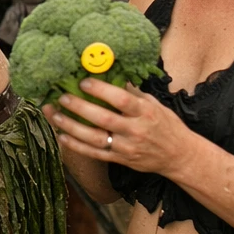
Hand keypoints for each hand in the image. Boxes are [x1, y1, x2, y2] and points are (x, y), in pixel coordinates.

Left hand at [45, 79, 194, 176]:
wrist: (179, 156)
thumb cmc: (166, 125)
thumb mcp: (153, 104)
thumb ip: (132, 92)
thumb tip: (110, 73)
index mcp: (145, 112)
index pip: (121, 100)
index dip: (101, 90)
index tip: (83, 81)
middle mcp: (136, 130)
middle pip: (103, 119)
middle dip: (80, 108)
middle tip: (62, 97)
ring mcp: (127, 147)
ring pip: (95, 138)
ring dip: (71, 127)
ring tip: (54, 115)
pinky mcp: (120, 160)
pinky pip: (95, 153)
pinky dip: (76, 146)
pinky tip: (61, 136)